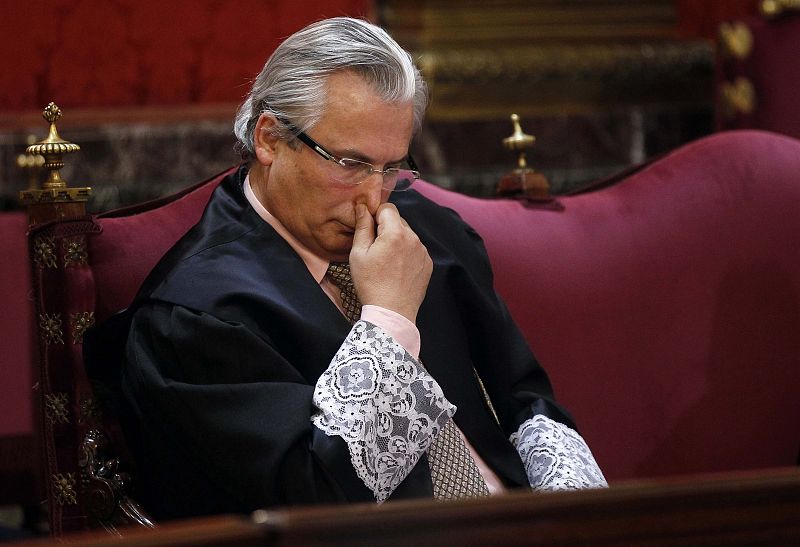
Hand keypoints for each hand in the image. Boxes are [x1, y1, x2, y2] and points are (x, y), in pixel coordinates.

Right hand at [349, 203, 432, 321]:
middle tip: (375, 250)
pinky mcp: (427, 263)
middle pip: (398, 221)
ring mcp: (423, 251)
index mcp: (396, 233)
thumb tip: (363, 208)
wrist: (391, 313)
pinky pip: (415, 249)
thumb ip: (362, 226)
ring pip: (407, 235)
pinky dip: (406, 254)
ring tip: (386, 263)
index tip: (369, 230)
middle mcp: (414, 238)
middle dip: (386, 229)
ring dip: (397, 241)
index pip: (387, 208)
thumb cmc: (371, 284)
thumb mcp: (358, 254)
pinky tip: (396, 270)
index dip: (375, 216)